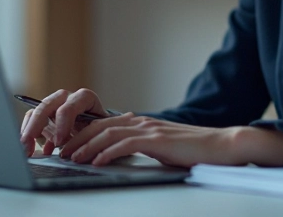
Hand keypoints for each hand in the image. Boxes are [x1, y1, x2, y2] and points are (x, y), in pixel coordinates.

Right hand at [19, 89, 112, 156]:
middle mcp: (67, 98)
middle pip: (46, 106)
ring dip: (28, 131)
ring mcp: (54, 105)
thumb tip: (75, 152)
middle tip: (29, 142)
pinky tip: (31, 150)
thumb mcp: (100, 133)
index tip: (59, 142)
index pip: (70, 106)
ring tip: (26, 149)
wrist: (99, 129)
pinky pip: (31, 120)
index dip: (62, 123)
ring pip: (35, 112)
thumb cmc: (101, 130)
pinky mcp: (45, 115)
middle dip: (36, 125)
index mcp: (84, 98)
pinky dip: (29, 135)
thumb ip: (89, 138)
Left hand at [58, 115, 282, 167]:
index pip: (104, 125)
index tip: (68, 147)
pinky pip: (126, 144)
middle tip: (61, 152)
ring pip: (108, 133)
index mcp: (142, 123)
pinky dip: (108, 152)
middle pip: (100, 126)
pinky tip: (98, 161)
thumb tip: (121, 156)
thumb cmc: (194, 151)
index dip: (82, 135)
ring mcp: (149, 129)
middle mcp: (142, 122)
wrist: (221, 146)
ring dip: (87, 146)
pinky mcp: (157, 140)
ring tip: (73, 157)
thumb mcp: (161, 147)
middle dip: (77, 139)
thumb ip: (142, 147)